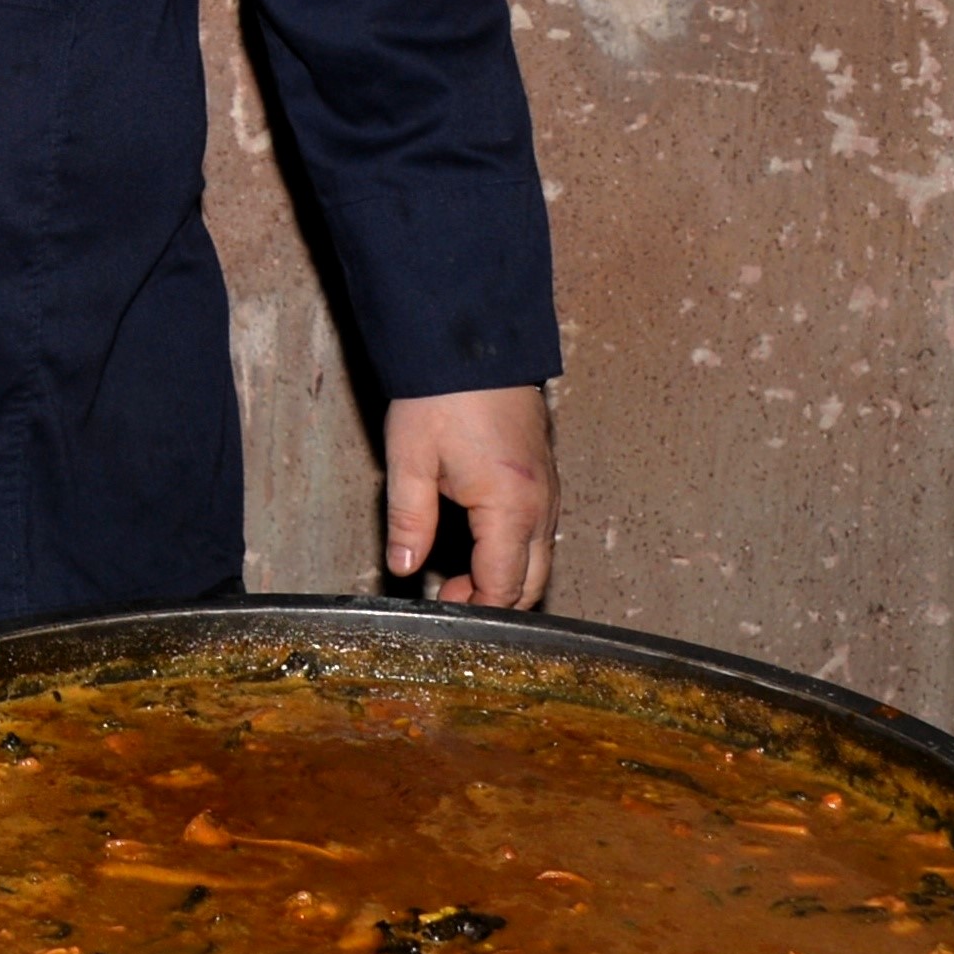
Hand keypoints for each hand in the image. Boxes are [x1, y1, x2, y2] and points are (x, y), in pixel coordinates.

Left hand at [381, 384, 554, 608]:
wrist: (472, 342)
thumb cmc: (440, 397)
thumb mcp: (411, 461)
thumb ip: (410, 522)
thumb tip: (403, 569)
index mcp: (511, 507)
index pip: (504, 586)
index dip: (475, 608)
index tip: (443, 611)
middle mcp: (541, 505)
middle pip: (532, 582)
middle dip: (495, 601)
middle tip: (448, 598)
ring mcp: (549, 490)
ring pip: (539, 557)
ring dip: (506, 576)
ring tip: (457, 575)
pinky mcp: (546, 476)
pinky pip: (540, 530)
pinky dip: (515, 550)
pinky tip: (479, 542)